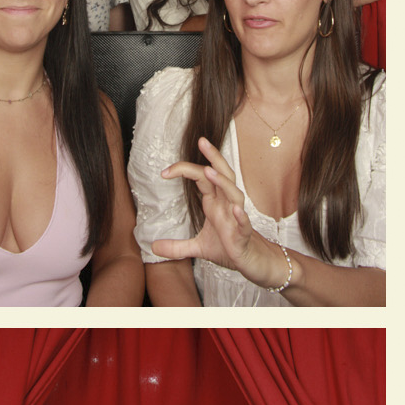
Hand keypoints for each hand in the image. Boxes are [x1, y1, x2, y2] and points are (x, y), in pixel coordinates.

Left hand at [154, 138, 288, 288]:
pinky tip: (236, 210)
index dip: (185, 171)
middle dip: (214, 157)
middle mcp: (227, 205)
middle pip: (223, 175)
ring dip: (223, 182)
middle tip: (202, 141)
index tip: (164, 172)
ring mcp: (237, 218)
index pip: (202, 179)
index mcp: (215, 203)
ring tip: (209, 172)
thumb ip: (176, 246)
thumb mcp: (197, 248)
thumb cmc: (228, 248)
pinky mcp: (244, 235)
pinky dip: (241, 216)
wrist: (250, 263)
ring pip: (234, 194)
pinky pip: (244, 223)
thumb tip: (153, 247)